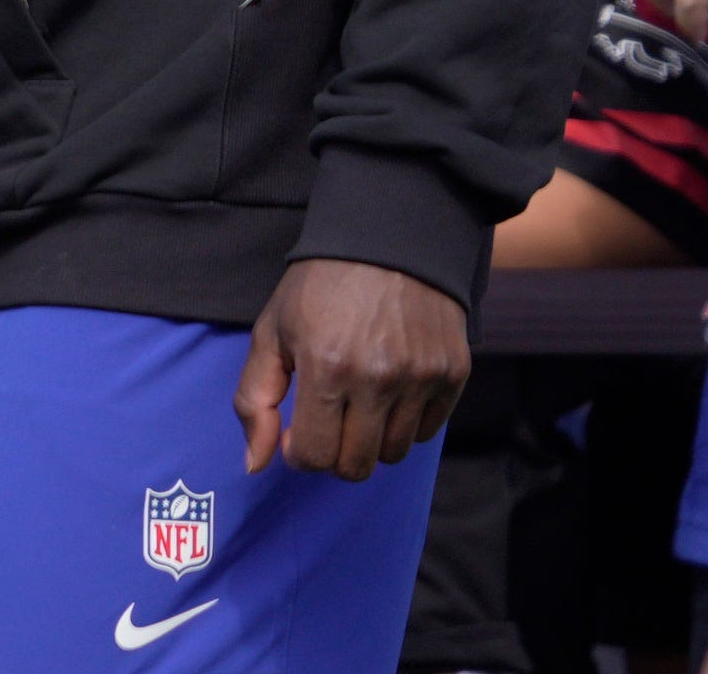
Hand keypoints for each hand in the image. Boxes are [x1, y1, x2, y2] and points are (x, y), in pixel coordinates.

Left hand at [235, 258, 466, 479]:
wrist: (388, 240)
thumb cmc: (319, 288)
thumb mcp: (271, 332)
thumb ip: (254, 399)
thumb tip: (254, 464)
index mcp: (326, 367)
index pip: (314, 455)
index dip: (299, 453)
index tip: (296, 433)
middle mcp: (378, 378)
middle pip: (356, 465)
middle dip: (334, 455)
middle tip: (326, 422)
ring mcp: (421, 378)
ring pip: (393, 453)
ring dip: (369, 440)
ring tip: (356, 401)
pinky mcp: (453, 374)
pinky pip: (426, 432)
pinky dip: (404, 424)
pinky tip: (388, 391)